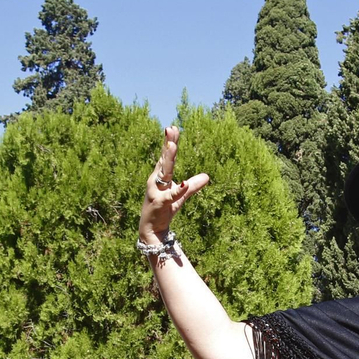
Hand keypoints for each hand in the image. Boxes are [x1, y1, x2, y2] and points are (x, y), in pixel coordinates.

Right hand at [139, 126, 209, 240]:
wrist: (152, 230)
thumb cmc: (164, 211)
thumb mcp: (180, 197)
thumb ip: (192, 186)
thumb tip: (207, 176)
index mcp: (160, 178)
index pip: (165, 157)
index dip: (169, 143)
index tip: (173, 128)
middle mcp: (156, 182)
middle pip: (164, 161)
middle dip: (168, 145)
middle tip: (170, 129)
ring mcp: (156, 192)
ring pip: (164, 173)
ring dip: (168, 159)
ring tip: (172, 146)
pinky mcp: (160, 204)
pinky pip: (170, 196)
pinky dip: (178, 190)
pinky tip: (184, 183)